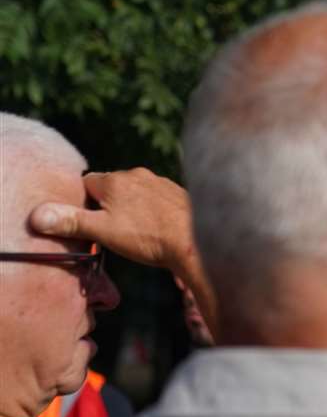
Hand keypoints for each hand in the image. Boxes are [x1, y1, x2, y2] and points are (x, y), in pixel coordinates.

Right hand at [31, 169, 193, 270]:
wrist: (197, 242)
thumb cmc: (148, 237)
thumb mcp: (103, 232)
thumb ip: (71, 222)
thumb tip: (38, 216)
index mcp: (114, 179)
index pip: (87, 184)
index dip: (85, 204)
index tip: (92, 223)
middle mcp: (138, 174)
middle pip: (112, 188)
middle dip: (109, 206)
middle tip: (116, 231)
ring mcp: (161, 182)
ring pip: (136, 194)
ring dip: (133, 208)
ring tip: (140, 232)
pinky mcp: (179, 193)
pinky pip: (158, 199)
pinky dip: (154, 211)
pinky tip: (160, 229)